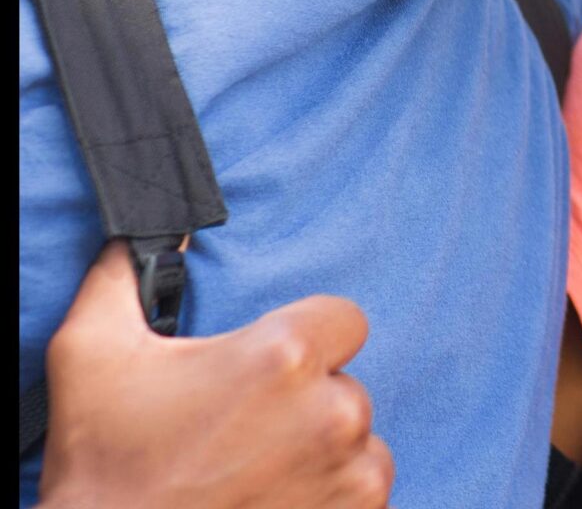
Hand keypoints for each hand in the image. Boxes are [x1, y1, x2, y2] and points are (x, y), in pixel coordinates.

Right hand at [38, 242, 391, 507]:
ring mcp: (354, 471)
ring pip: (358, 439)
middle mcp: (335, 410)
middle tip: (239, 432)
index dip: (305, 339)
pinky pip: (364, 489)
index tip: (266, 369)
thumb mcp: (90, 354)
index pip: (342, 318)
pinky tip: (274, 500)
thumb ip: (127, 275)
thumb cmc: (104, 464)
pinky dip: (329, 494)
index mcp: (285, 356)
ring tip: (253, 471)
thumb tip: (155, 226)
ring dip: (320, 450)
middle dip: (302, 401)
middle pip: (343, 382)